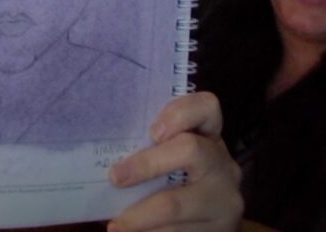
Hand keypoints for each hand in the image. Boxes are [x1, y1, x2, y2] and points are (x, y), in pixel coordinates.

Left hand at [108, 92, 242, 231]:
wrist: (209, 226)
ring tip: (115, 225)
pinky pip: (180, 231)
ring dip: (139, 216)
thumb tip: (100, 153)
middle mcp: (222, 163)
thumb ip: (151, 149)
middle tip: (115, 178)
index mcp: (208, 136)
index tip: (151, 132)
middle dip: (146, 164)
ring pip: (177, 204)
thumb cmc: (178, 184)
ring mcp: (226, 198)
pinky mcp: (222, 229)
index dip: (179, 113)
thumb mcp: (172, 161)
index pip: (206, 107)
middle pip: (190, 150)